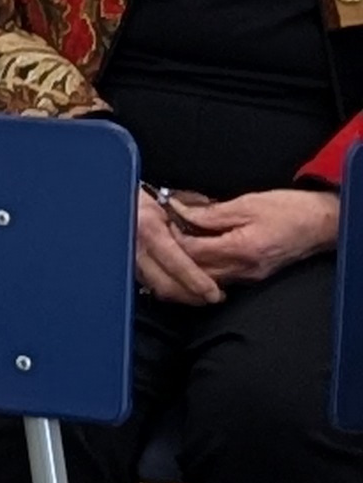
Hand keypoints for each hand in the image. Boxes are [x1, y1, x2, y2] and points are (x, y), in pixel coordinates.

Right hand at [133, 191, 224, 304]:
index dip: (196, 282)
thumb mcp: (167, 195)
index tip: (213, 293)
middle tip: (212, 297)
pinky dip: (165, 286)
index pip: (176, 264)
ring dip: (179, 294)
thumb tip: (216, 223)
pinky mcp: (122, 263)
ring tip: (199, 294)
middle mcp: (135, 245)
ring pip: (155, 287)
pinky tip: (178, 284)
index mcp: (148, 227)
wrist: (107, 194)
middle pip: (164, 284)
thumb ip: (192, 209)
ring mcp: (126, 257)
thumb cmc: (136, 192)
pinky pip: (147, 281)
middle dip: (191, 296)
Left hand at [162, 185, 336, 291]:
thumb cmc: (290, 210)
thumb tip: (182, 213)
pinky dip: (204, 268)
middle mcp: (243, 269)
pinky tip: (196, 254)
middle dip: (174, 255)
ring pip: (205, 279)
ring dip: (187, 264)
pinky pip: (220, 278)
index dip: (172, 237)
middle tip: (161, 237)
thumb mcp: (247, 204)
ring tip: (174, 245)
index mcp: (241, 249)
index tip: (162, 222)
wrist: (321, 224)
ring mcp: (248, 276)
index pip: (192, 251)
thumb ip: (211, 213)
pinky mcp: (252, 276)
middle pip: (194, 271)